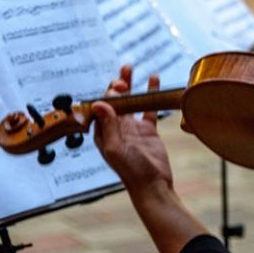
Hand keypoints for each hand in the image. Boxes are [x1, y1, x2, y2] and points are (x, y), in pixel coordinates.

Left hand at [93, 65, 171, 193]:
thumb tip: (99, 103)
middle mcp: (115, 128)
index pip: (100, 107)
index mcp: (103, 133)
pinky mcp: (148, 129)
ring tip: (129, 67)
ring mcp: (132, 128)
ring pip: (129, 100)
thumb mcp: (116, 148)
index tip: (116, 88)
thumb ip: (108, 125)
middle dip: (115, 85)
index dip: (106, 94)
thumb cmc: (131, 172)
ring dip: (129, 84)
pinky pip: (148, 107)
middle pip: (113, 100)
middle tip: (123, 73)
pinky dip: (150, 93)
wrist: (153, 185)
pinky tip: (153, 79)